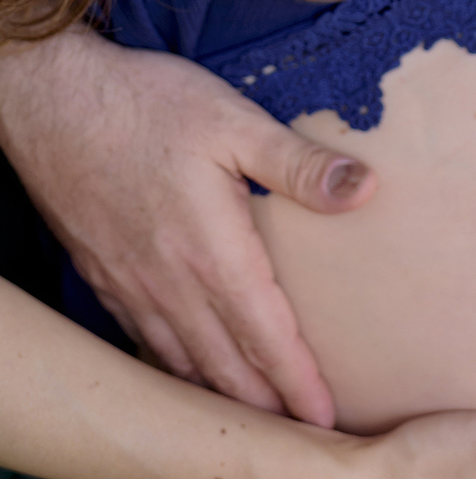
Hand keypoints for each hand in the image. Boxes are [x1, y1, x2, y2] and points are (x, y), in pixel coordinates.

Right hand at [0, 28, 374, 426]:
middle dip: (265, 404)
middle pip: (225, 366)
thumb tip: (365, 189)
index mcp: (213, 252)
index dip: (298, 381)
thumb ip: (299, 164)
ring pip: (182, 363)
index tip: (326, 416)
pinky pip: (145, 343)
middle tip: (301, 429)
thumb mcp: (235, 120)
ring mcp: (131, 286)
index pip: (266, 335)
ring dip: (221, 394)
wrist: (54, 102)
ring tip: (254, 414)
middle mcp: (170, 284)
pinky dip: (174, 370)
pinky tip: (186, 372)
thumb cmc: (148, 105)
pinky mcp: (104, 276)